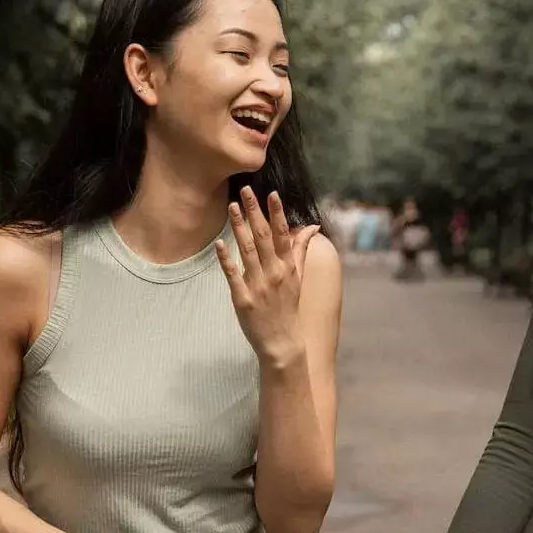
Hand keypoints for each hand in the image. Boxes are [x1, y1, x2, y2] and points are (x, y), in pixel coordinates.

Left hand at [217, 187, 320, 367]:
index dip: (276, 212)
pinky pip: (232, 275)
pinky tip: (219, 243)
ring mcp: (258, 286)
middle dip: (254, 211)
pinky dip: (226, 259)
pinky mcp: (243, 299)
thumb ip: (301, 250)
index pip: (283, 234)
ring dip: (239, 227)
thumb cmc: (289, 307)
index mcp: (288, 267)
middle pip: (263, 237)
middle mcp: (274, 273)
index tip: (271, 193)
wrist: (283, 343)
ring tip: (232, 207)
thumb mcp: (298, 277)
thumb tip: (312, 227)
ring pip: (247, 251)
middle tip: (245, 190)